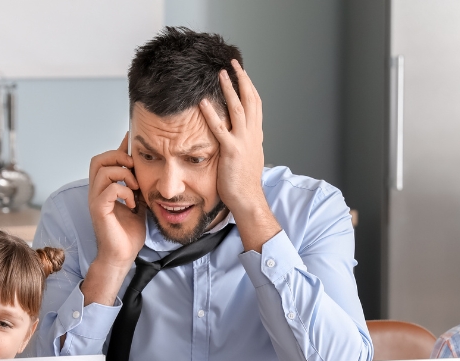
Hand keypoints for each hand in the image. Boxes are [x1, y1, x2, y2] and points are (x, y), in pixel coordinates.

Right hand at [87, 133, 145, 270]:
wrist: (123, 256)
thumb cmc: (128, 233)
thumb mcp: (138, 203)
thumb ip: (138, 186)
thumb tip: (146, 170)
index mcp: (104, 189)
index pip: (106, 160)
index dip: (120, 149)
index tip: (133, 141)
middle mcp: (96, 192)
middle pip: (98, 160)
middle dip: (118, 158)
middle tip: (134, 169)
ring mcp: (95, 200)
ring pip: (104, 171)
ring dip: (124, 175)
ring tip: (136, 189)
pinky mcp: (98, 210)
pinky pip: (110, 189)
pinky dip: (125, 192)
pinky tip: (133, 204)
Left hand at [200, 60, 280, 250]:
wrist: (248, 200)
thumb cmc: (243, 183)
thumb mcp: (246, 158)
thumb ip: (243, 143)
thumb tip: (238, 136)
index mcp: (255, 135)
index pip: (255, 104)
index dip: (249, 87)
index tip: (242, 73)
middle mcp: (252, 135)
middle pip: (250, 100)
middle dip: (242, 79)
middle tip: (233, 63)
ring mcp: (243, 142)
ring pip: (238, 108)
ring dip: (229, 89)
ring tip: (221, 73)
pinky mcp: (232, 151)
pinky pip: (220, 129)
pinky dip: (212, 114)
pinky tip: (203, 102)